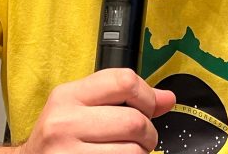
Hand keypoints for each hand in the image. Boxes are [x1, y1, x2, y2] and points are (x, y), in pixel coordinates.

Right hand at [18, 68, 175, 153]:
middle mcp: (65, 122)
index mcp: (68, 96)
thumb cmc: (60, 137)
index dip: (147, 96)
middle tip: (141, 138)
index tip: (149, 107)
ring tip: (127, 152)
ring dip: (140, 153)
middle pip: (134, 121)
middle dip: (148, 132)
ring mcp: (68, 153)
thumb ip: (123, 98)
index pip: (124, 81)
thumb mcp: (81, 108)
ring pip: (133, 152)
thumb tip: (167, 98)